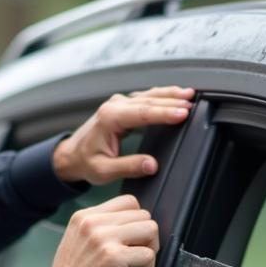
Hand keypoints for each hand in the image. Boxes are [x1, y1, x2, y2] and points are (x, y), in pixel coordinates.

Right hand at [26, 195, 158, 266]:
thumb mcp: (78, 246)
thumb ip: (99, 231)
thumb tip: (133, 225)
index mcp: (83, 217)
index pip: (128, 202)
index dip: (136, 225)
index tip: (128, 247)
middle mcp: (92, 222)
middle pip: (143, 215)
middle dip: (145, 240)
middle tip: (133, 262)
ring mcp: (102, 238)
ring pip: (150, 229)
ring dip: (149, 253)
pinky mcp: (113, 257)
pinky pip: (149, 255)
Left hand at [52, 86, 194, 185]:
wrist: (72, 155)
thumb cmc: (85, 162)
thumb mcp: (103, 171)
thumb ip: (128, 167)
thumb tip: (151, 165)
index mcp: (110, 118)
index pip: (143, 113)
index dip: (165, 113)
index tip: (183, 113)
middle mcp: (115, 106)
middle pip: (149, 100)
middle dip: (172, 100)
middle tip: (193, 103)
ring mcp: (118, 103)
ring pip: (149, 95)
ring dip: (170, 94)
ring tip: (190, 94)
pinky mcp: (123, 106)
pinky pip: (146, 98)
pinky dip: (162, 96)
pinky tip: (175, 95)